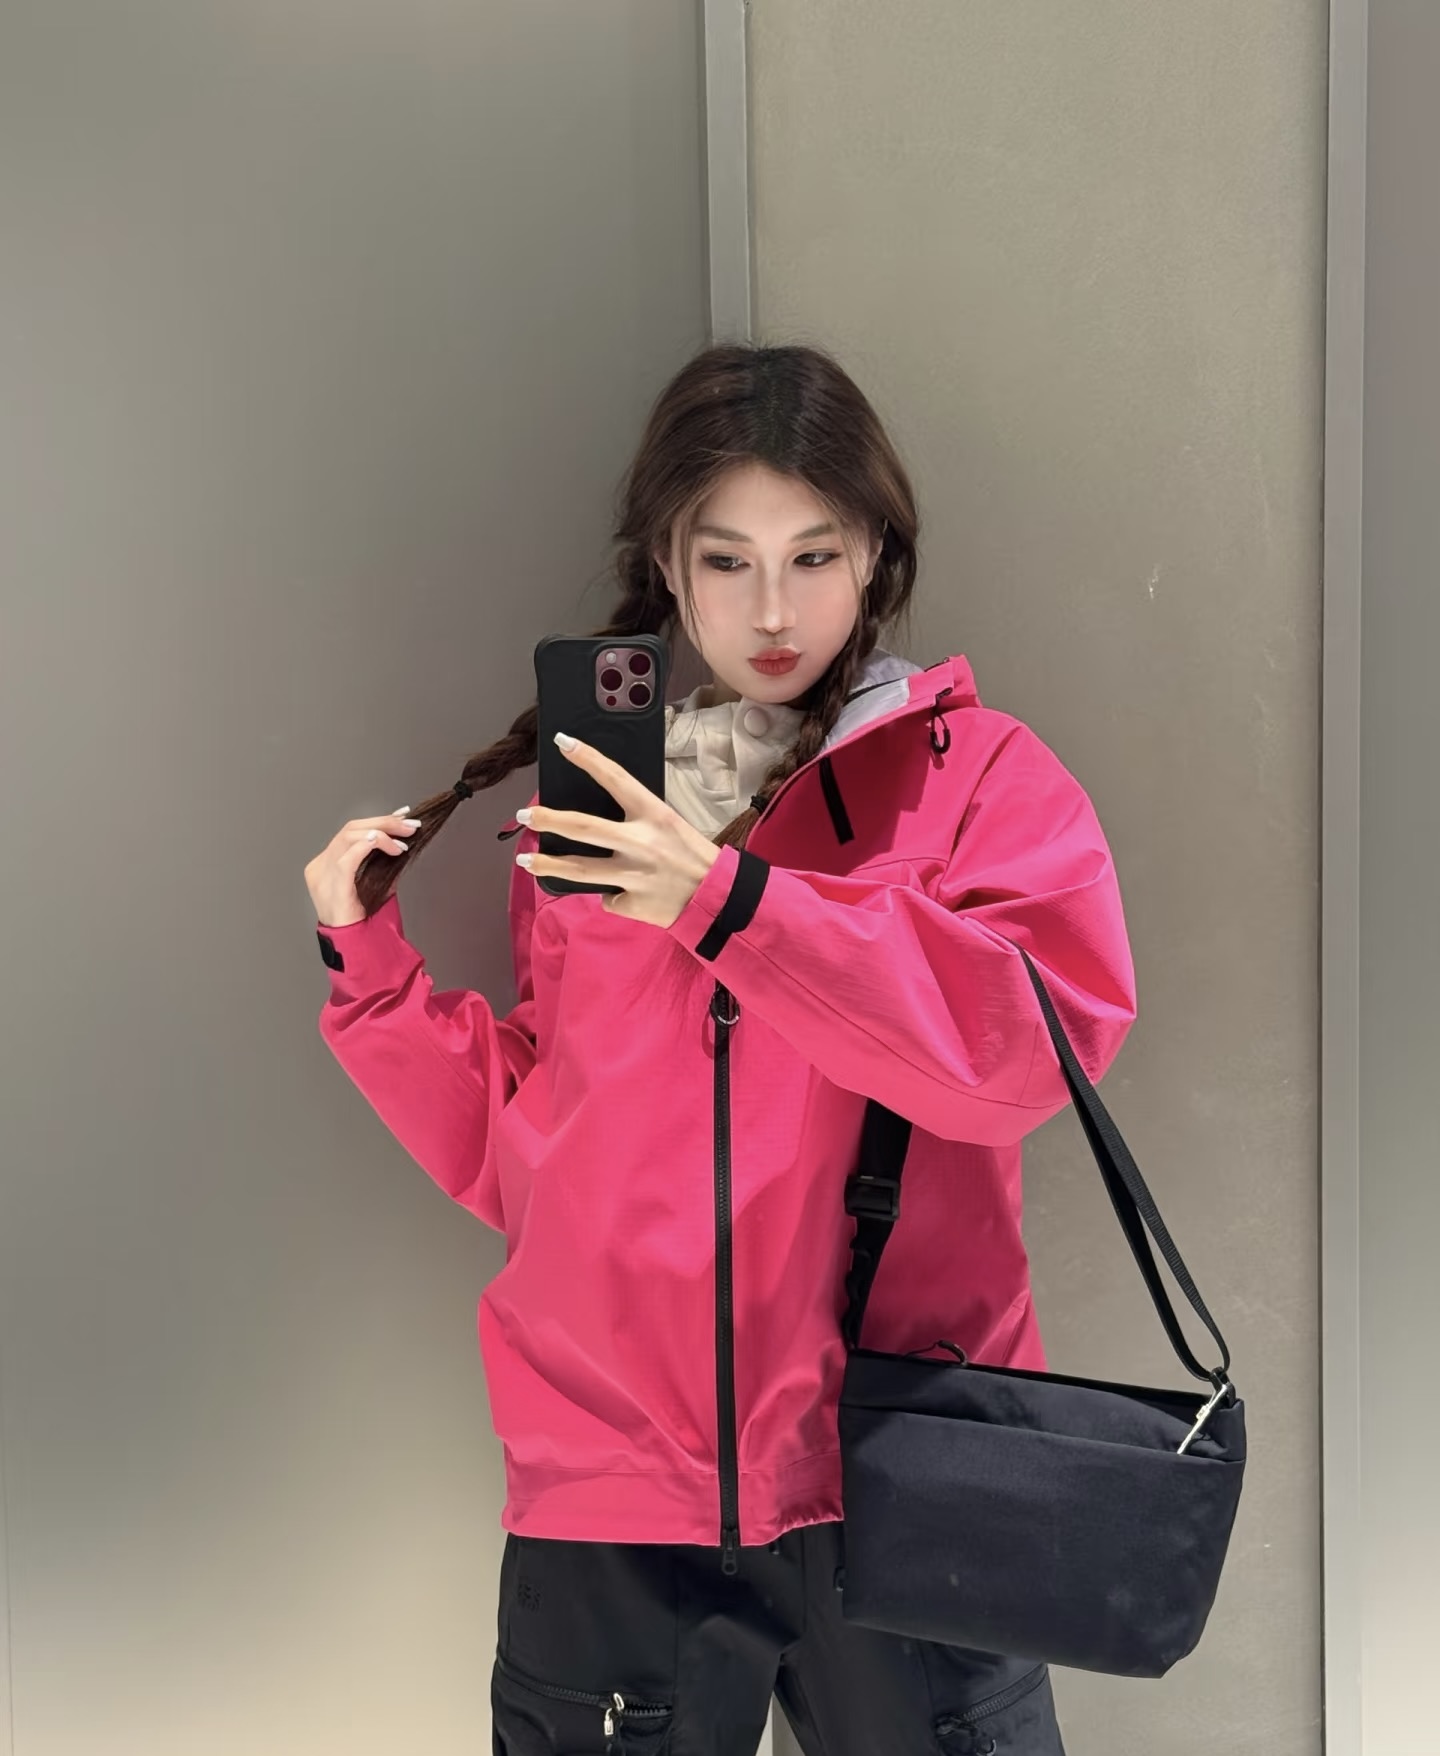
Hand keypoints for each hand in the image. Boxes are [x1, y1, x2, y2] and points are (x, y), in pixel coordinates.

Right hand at [305, 807, 421, 926]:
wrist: (354, 945)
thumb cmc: (362, 919)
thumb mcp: (374, 883)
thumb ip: (381, 862)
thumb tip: (401, 840)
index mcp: (327, 864)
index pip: (351, 832)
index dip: (377, 821)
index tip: (401, 816)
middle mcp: (321, 866)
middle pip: (350, 829)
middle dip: (384, 822)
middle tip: (410, 824)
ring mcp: (323, 874)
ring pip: (349, 837)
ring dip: (382, 833)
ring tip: (404, 840)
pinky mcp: (332, 885)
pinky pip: (348, 857)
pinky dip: (369, 846)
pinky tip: (389, 845)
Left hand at [516, 736, 721, 928]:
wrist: (717, 898)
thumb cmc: (693, 857)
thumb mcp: (670, 825)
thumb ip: (637, 822)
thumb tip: (596, 825)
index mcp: (654, 814)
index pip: (615, 778)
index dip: (587, 758)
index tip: (562, 742)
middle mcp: (640, 841)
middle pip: (583, 827)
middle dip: (548, 820)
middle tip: (524, 816)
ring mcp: (633, 874)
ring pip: (579, 869)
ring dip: (548, 865)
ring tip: (525, 862)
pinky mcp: (630, 902)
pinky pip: (609, 897)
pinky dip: (612, 895)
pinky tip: (626, 894)